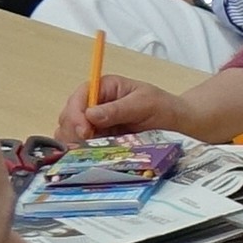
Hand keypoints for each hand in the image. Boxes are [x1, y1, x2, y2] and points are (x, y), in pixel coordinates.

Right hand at [60, 74, 191, 143]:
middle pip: (69, 114)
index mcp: (104, 87)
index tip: (84, 131)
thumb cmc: (161, 105)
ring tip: (86, 151)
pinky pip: (80, 142)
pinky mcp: (97, 135)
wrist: (173, 119)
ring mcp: (94, 119)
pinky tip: (87, 155)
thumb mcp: (143, 104)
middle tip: (86, 145)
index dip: (76, 114)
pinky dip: (80, 149)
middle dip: (74, 130)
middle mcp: (94, 101)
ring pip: (70, 130)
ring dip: (74, 141)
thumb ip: (117, 109)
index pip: (80, 97)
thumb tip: (91, 115)